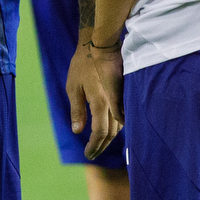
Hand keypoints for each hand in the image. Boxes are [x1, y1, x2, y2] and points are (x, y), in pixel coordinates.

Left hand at [67, 34, 122, 160]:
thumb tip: (77, 131)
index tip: (88, 155)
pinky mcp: (126, 93)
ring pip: (119, 125)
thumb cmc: (82, 64)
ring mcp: (122, 98)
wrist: (101, 44)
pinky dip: (118, 125)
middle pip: (111, 132)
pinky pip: (124, 114)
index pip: (99, 132)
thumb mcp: (73, 87)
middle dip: (101, 145)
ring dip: (110, 137)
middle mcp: (113, 104)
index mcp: (99, 103)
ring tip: (100, 144)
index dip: (94, 146)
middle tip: (93, 154)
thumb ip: (77, 110)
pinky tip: (113, 128)